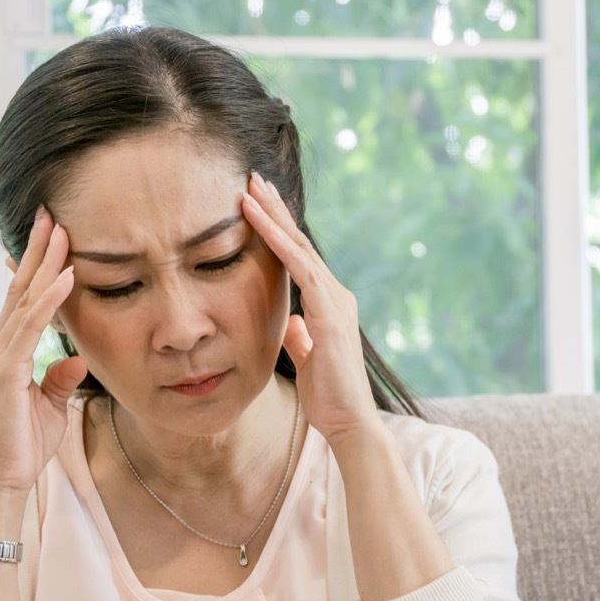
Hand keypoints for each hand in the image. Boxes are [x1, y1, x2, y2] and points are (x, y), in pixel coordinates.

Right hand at [0, 207, 87, 503]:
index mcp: (8, 352)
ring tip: (61, 232)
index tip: (54, 236)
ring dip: (45, 265)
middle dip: (38, 251)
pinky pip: (29, 328)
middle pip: (20, 289)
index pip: (24, 300)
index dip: (39, 268)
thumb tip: (76, 358)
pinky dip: (49, 302)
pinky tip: (66, 278)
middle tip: (52, 214)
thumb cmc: (24, 445)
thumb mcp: (52, 406)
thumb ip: (60, 379)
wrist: (2, 479)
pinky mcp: (3, 372)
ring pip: (24, 301)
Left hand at [241, 173, 381, 446]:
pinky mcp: (329, 312)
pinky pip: (299, 267)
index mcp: (329, 305)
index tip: (257, 204)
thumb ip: (302, 338)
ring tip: (250, 188)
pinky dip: (276, 241)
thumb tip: (293, 324)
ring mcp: (335, 301)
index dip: (278, 230)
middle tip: (253, 178)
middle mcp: (336, 296)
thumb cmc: (329, 397)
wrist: (349, 422)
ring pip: (298, 247)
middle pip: (300, 243)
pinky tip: (257, 221)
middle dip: (276, 210)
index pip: (299, 260)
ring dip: (273, 216)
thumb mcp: (308, 360)